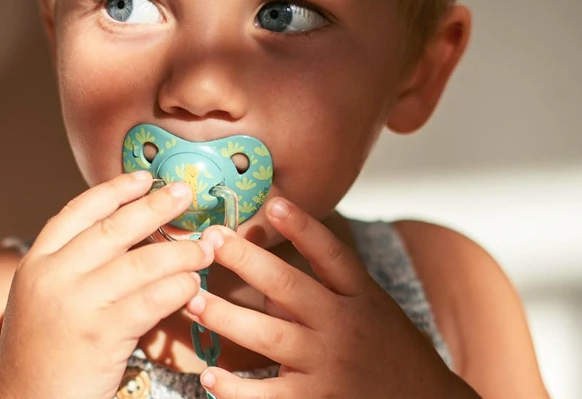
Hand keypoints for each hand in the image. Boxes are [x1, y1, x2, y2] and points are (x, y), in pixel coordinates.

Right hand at [0, 171, 214, 398]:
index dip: (115, 190)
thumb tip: (129, 231)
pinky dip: (179, 288)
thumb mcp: (43, 298)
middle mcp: (53, 276)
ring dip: (180, 252)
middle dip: (155, 207)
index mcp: (37, 262)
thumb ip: (75, 265)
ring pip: (141, 263)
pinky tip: (193, 285)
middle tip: (185, 194)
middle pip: (114, 228)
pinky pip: (153, 300)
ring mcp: (77, 304)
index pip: (79, 211)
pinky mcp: (102, 335)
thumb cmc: (41, 355)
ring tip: (204, 248)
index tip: (144, 178)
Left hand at [189, 198, 479, 397]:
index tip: (273, 202)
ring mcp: (328, 368)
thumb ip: (326, 286)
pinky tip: (208, 377)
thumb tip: (269, 268)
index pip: (332, 255)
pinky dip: (234, 390)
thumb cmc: (389, 352)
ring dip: (227, 317)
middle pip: (290, 288)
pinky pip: (267, 397)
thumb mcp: (370, 310)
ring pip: (270, 338)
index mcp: (359, 297)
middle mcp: (343, 327)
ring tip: (193, 299)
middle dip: (247, 262)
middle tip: (211, 240)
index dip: (303, 228)